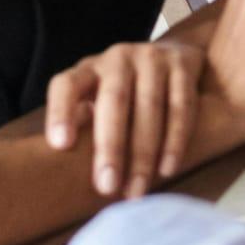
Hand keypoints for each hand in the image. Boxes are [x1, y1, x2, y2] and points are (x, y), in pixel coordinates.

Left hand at [46, 40, 205, 198]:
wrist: (172, 54)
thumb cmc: (123, 91)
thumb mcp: (95, 97)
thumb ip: (82, 121)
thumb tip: (67, 161)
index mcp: (88, 69)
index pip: (66, 85)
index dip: (61, 113)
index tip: (61, 146)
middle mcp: (118, 58)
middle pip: (113, 101)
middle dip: (110, 147)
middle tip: (107, 187)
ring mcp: (154, 58)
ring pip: (150, 106)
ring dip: (143, 153)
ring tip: (136, 189)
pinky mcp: (184, 65)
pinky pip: (181, 106)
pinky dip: (175, 140)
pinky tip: (167, 169)